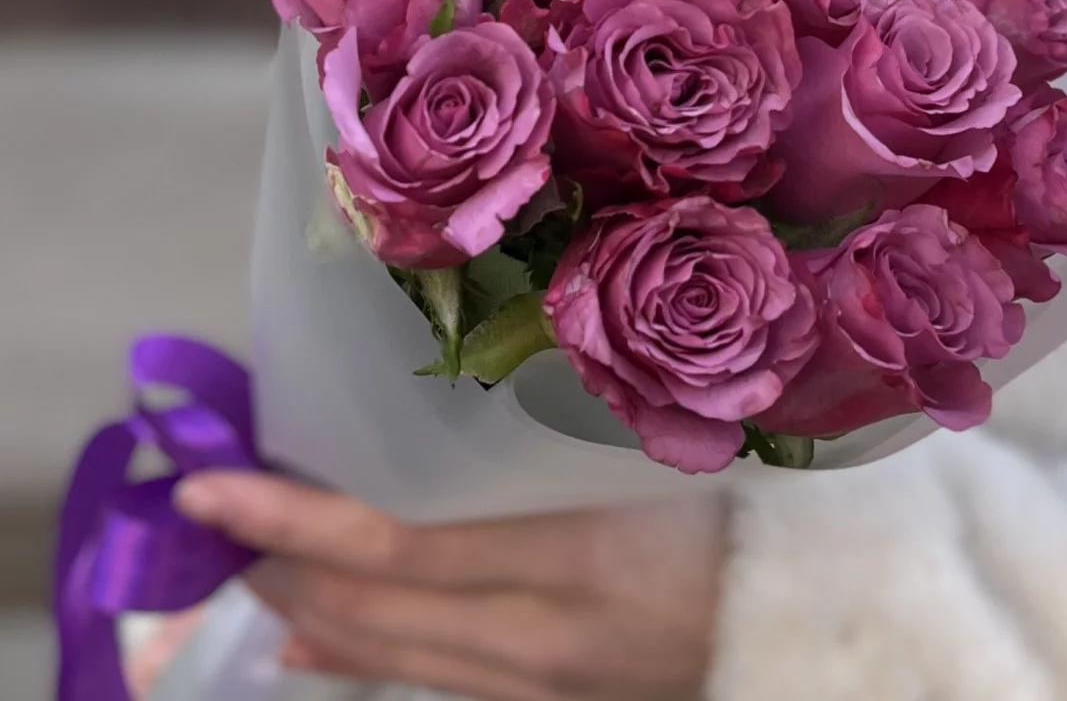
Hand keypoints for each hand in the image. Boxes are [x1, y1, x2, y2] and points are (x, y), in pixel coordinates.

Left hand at [175, 472, 726, 700]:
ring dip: (301, 609)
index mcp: (571, 560)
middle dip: (273, 566)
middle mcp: (538, 642)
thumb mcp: (649, 459)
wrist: (810, 617)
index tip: (208, 488)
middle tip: (212, 512)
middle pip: (368, 613)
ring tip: (245, 559)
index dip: (290, 521)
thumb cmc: (739, 504)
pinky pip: (427, 684)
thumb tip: (434, 438)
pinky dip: (354, 659)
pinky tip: (307, 646)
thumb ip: (551, 448)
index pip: (391, 548)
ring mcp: (540, 690)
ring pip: (386, 656)